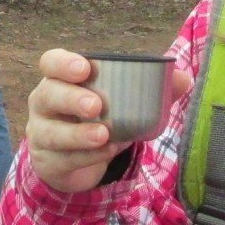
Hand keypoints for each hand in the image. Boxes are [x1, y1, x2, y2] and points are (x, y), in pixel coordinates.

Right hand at [25, 49, 192, 194]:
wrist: (78, 159)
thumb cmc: (99, 117)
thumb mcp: (123, 101)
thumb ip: (154, 88)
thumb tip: (183, 78)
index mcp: (61, 79)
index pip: (50, 63)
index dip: (63, 63)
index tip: (85, 68)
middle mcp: (44, 103)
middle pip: (47, 95)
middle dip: (71, 99)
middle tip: (96, 105)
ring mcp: (41, 133)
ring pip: (51, 132)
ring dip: (78, 134)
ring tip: (103, 135)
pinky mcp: (47, 162)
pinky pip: (64, 159)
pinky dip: (86, 157)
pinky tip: (107, 152)